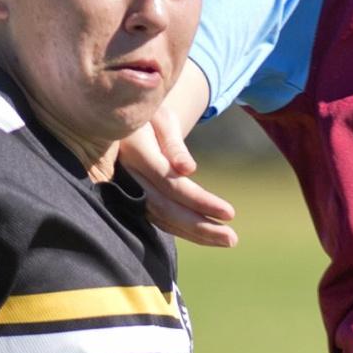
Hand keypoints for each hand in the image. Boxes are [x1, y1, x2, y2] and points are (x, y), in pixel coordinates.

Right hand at [117, 115, 238, 249]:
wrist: (120, 119)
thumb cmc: (148, 112)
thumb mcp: (161, 117)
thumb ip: (173, 143)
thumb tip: (188, 170)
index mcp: (137, 152)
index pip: (171, 184)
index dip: (200, 201)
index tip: (230, 213)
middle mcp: (129, 176)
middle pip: (166, 209)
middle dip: (200, 227)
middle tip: (232, 239)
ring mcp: (127, 190)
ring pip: (161, 219)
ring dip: (195, 233)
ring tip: (225, 240)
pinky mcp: (133, 198)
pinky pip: (158, 218)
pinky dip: (182, 229)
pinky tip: (205, 236)